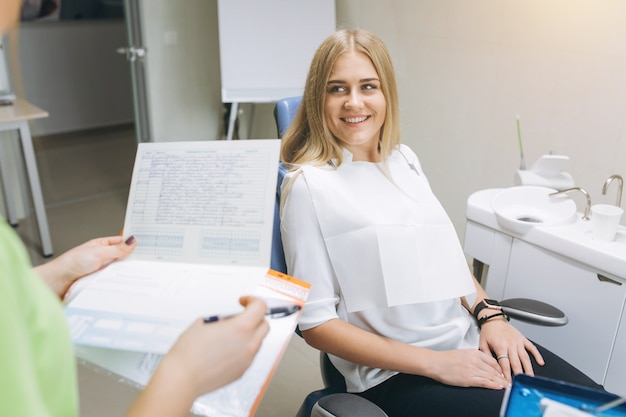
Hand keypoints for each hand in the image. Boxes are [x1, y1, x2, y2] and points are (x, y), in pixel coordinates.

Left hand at [35, 235, 136, 297]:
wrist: (57, 282)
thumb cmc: (72, 263)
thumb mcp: (98, 252)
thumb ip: (117, 249)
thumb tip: (132, 241)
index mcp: (101, 245)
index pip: (121, 242)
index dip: (132, 243)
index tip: (147, 245)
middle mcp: (102, 257)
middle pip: (122, 257)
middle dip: (131, 259)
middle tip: (146, 261)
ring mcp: (102, 270)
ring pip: (119, 270)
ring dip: (125, 272)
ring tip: (137, 272)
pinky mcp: (100, 282)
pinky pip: (114, 281)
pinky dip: (119, 282)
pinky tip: (126, 283)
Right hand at [125, 296, 269, 415]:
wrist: (181, 379)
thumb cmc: (188, 352)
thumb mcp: (204, 323)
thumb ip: (223, 319)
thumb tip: (228, 321)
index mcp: (241, 328)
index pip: (261, 307)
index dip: (252, 300)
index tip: (244, 302)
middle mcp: (249, 344)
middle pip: (264, 325)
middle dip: (255, 318)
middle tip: (240, 317)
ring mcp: (247, 360)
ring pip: (257, 341)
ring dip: (249, 334)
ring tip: (228, 336)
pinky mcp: (241, 372)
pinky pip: (248, 355)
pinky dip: (242, 349)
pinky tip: (225, 350)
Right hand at [428, 349, 508, 389]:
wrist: (435, 362)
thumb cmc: (446, 359)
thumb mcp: (463, 354)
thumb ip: (475, 358)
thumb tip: (484, 365)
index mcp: (474, 352)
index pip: (493, 361)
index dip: (500, 369)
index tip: (504, 374)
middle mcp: (475, 360)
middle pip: (494, 369)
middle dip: (503, 376)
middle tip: (509, 382)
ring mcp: (472, 369)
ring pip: (491, 376)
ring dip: (501, 382)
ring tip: (507, 386)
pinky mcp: (468, 378)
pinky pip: (484, 382)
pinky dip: (493, 385)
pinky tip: (499, 387)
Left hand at [478, 318, 544, 381]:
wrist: (493, 317)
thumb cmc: (488, 331)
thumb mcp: (482, 343)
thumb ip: (486, 356)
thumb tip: (490, 368)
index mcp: (500, 346)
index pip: (504, 364)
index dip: (506, 375)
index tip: (508, 383)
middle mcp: (510, 344)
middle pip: (516, 362)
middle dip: (518, 374)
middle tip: (520, 383)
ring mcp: (518, 341)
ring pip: (525, 357)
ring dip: (528, 368)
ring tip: (530, 378)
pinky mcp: (523, 338)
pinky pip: (532, 347)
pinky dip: (537, 355)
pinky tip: (541, 362)